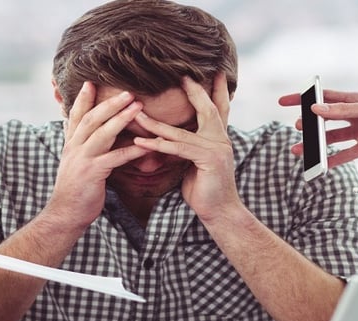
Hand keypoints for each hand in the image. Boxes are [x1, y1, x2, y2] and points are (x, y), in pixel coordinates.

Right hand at [47, 82, 149, 226]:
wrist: (65, 214)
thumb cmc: (74, 190)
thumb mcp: (72, 163)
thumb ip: (78, 146)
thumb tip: (78, 133)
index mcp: (70, 144)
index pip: (75, 115)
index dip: (83, 99)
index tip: (90, 82)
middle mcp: (74, 148)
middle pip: (91, 119)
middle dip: (109, 103)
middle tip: (127, 91)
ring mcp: (83, 159)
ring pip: (102, 133)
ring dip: (121, 118)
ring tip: (137, 106)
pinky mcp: (93, 173)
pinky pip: (116, 157)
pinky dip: (132, 150)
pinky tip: (147, 145)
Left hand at [134, 74, 238, 221]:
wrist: (220, 212)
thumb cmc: (205, 189)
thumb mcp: (196, 163)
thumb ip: (187, 147)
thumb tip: (170, 137)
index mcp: (219, 138)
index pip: (218, 108)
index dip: (216, 90)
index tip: (213, 72)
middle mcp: (221, 139)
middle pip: (207, 108)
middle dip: (195, 91)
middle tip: (182, 74)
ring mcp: (217, 149)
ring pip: (181, 131)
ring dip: (155, 123)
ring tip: (137, 113)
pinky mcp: (208, 160)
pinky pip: (178, 149)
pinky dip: (157, 145)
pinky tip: (141, 141)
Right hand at [277, 90, 357, 166]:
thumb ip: (344, 111)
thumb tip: (316, 109)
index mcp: (356, 100)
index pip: (324, 98)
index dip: (303, 98)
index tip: (284, 101)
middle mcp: (356, 115)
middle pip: (325, 120)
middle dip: (308, 125)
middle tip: (296, 129)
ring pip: (332, 139)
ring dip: (317, 145)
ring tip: (300, 152)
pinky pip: (346, 154)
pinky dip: (334, 160)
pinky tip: (321, 165)